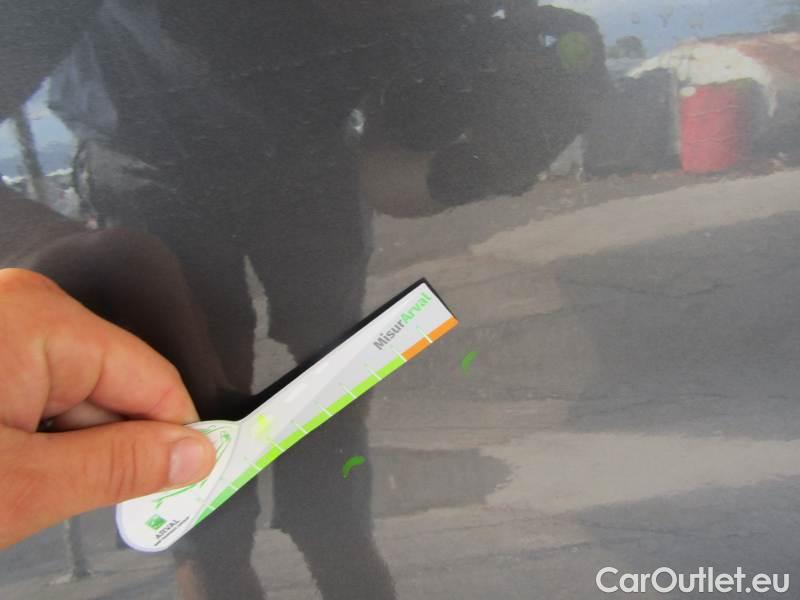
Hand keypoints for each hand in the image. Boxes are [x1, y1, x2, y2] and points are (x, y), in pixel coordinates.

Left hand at [0, 268, 215, 547]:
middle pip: (115, 386)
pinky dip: (33, 432)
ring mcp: (1, 324)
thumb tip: (192, 455)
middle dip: (106, 448)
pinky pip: (39, 389)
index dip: (178, 437)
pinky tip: (5, 462)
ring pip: (74, 395)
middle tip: (74, 498)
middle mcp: (22, 309)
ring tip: (17, 482)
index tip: (193, 478)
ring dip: (63, 446)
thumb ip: (119, 467)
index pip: (153, 379)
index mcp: (39, 320)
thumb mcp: (21, 484)